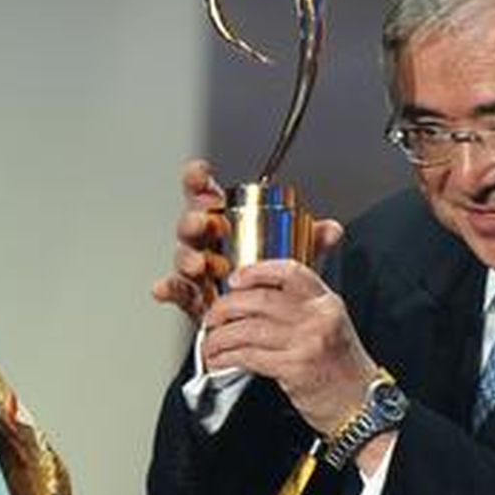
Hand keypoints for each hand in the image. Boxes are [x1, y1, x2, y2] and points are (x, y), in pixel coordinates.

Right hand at [151, 160, 346, 324]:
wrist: (262, 321)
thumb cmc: (268, 280)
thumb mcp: (293, 258)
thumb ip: (312, 242)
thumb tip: (332, 230)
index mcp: (225, 225)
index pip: (207, 196)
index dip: (199, 182)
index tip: (200, 173)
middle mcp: (207, 244)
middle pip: (193, 225)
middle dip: (195, 220)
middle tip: (206, 221)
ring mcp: (197, 271)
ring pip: (184, 257)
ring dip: (187, 257)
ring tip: (199, 264)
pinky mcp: (192, 298)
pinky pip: (176, 291)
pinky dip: (168, 289)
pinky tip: (163, 288)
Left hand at [201, 259, 378, 437]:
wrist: (361, 404)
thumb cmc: (341, 368)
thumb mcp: (330, 326)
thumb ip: (302, 307)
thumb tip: (258, 296)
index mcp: (327, 302)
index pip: (290, 272)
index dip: (257, 271)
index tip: (235, 279)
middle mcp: (319, 318)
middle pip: (261, 300)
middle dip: (226, 307)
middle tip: (212, 317)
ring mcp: (308, 343)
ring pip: (249, 329)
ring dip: (221, 337)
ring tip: (210, 343)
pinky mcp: (295, 369)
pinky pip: (250, 357)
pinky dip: (227, 358)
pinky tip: (219, 361)